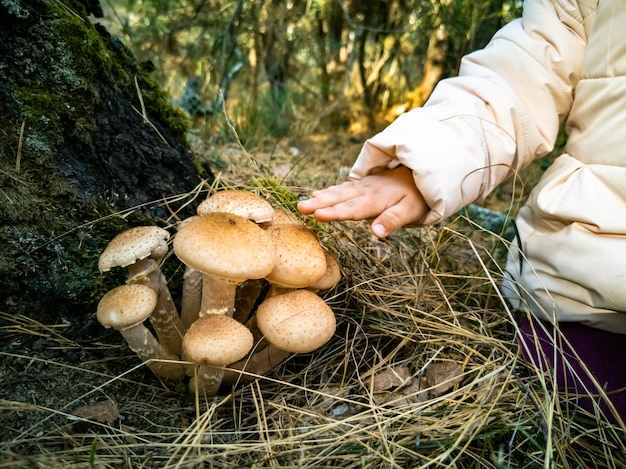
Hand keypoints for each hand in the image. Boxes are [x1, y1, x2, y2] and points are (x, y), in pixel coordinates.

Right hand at [297, 165, 427, 237]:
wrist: (420, 175)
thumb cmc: (416, 198)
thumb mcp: (410, 211)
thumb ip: (392, 221)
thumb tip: (376, 233)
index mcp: (375, 200)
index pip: (351, 209)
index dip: (334, 213)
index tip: (317, 215)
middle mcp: (365, 192)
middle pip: (339, 199)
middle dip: (319, 204)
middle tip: (300, 208)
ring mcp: (362, 187)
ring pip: (338, 192)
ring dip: (320, 198)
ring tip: (303, 203)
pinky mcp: (362, 185)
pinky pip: (342, 188)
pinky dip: (329, 191)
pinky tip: (317, 194)